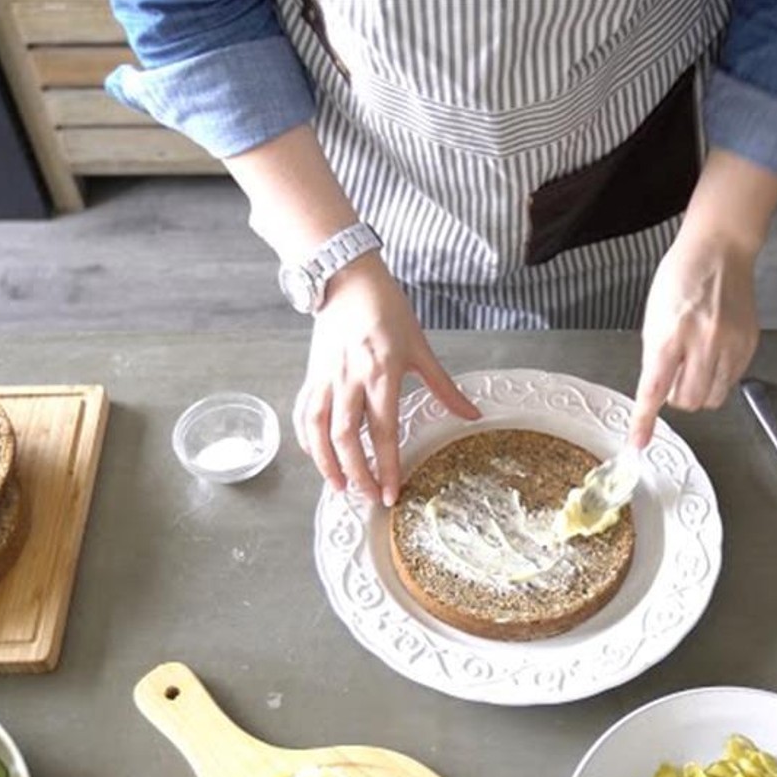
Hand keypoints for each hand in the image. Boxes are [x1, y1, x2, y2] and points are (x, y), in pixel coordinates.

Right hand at [293, 255, 479, 504]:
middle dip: (356, 474)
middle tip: (368, 498)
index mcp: (381, 373)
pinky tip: (318, 457)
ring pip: (318, 430)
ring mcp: (326, 378)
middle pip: (346, 438)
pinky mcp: (311, 374)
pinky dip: (308, 440)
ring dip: (326, 464)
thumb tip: (472, 415)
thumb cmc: (387, 310)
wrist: (347, 278)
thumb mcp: (421, 348)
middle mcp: (350, 379)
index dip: (386, 466)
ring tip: (338, 488)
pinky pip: (304, 414)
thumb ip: (444, 387)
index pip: (382, 431)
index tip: (392, 493)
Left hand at [627, 227, 759, 448]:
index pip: (654, 389)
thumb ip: (656, 356)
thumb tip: (657, 392)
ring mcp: (729, 344)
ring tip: (697, 364)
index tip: (638, 443)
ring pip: (712, 398)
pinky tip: (714, 353)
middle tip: (676, 374)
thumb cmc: (682, 278)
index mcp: (671, 333)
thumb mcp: (654, 316)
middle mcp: (703, 341)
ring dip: (699, 391)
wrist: (720, 250)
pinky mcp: (748, 345)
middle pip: (688, 401)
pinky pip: (731, 382)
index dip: (645, 420)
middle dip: (677, 396)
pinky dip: (719, 377)